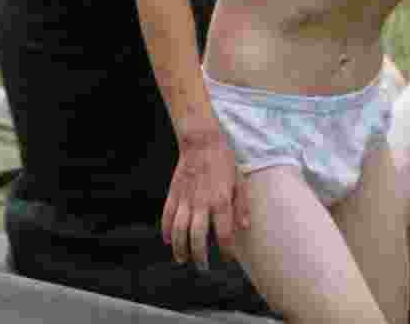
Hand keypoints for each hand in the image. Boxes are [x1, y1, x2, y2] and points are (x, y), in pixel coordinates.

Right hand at [162, 135, 247, 268]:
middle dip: (200, 257)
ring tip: (184, 260)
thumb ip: (242, 205)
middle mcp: (202, 203)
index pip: (223, 234)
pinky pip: (166, 217)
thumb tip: (244, 228)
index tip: (227, 258)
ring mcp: (185, 199)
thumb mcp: (240, 181)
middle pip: (198, 238)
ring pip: (179, 231)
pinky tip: (169, 241)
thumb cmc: (224, 161)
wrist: (202, 142)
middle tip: (203, 268)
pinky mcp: (173, 194)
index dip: (226, 250)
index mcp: (221, 201)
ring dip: (180, 249)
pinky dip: (166, 232)